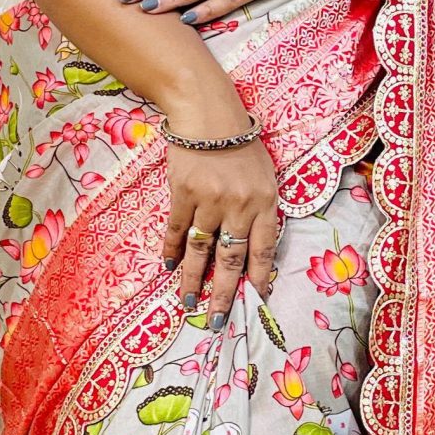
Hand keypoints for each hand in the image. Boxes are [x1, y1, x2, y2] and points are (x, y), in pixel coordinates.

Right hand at [158, 77, 281, 328]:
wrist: (207, 112)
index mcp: (266, 201)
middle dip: (224, 294)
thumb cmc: (240, 143)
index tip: (255, 302)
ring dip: (192, 280)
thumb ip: (261, 209)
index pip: (264, 250)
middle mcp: (240, 205)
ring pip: (200, 250)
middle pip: (231, 259)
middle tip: (217, 322)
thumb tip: (252, 251)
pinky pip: (176, 230)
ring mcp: (209, 200)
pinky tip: (168, 268)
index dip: (259, 278)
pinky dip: (171, 251)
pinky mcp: (182, 193)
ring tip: (187, 304)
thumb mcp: (265, 174)